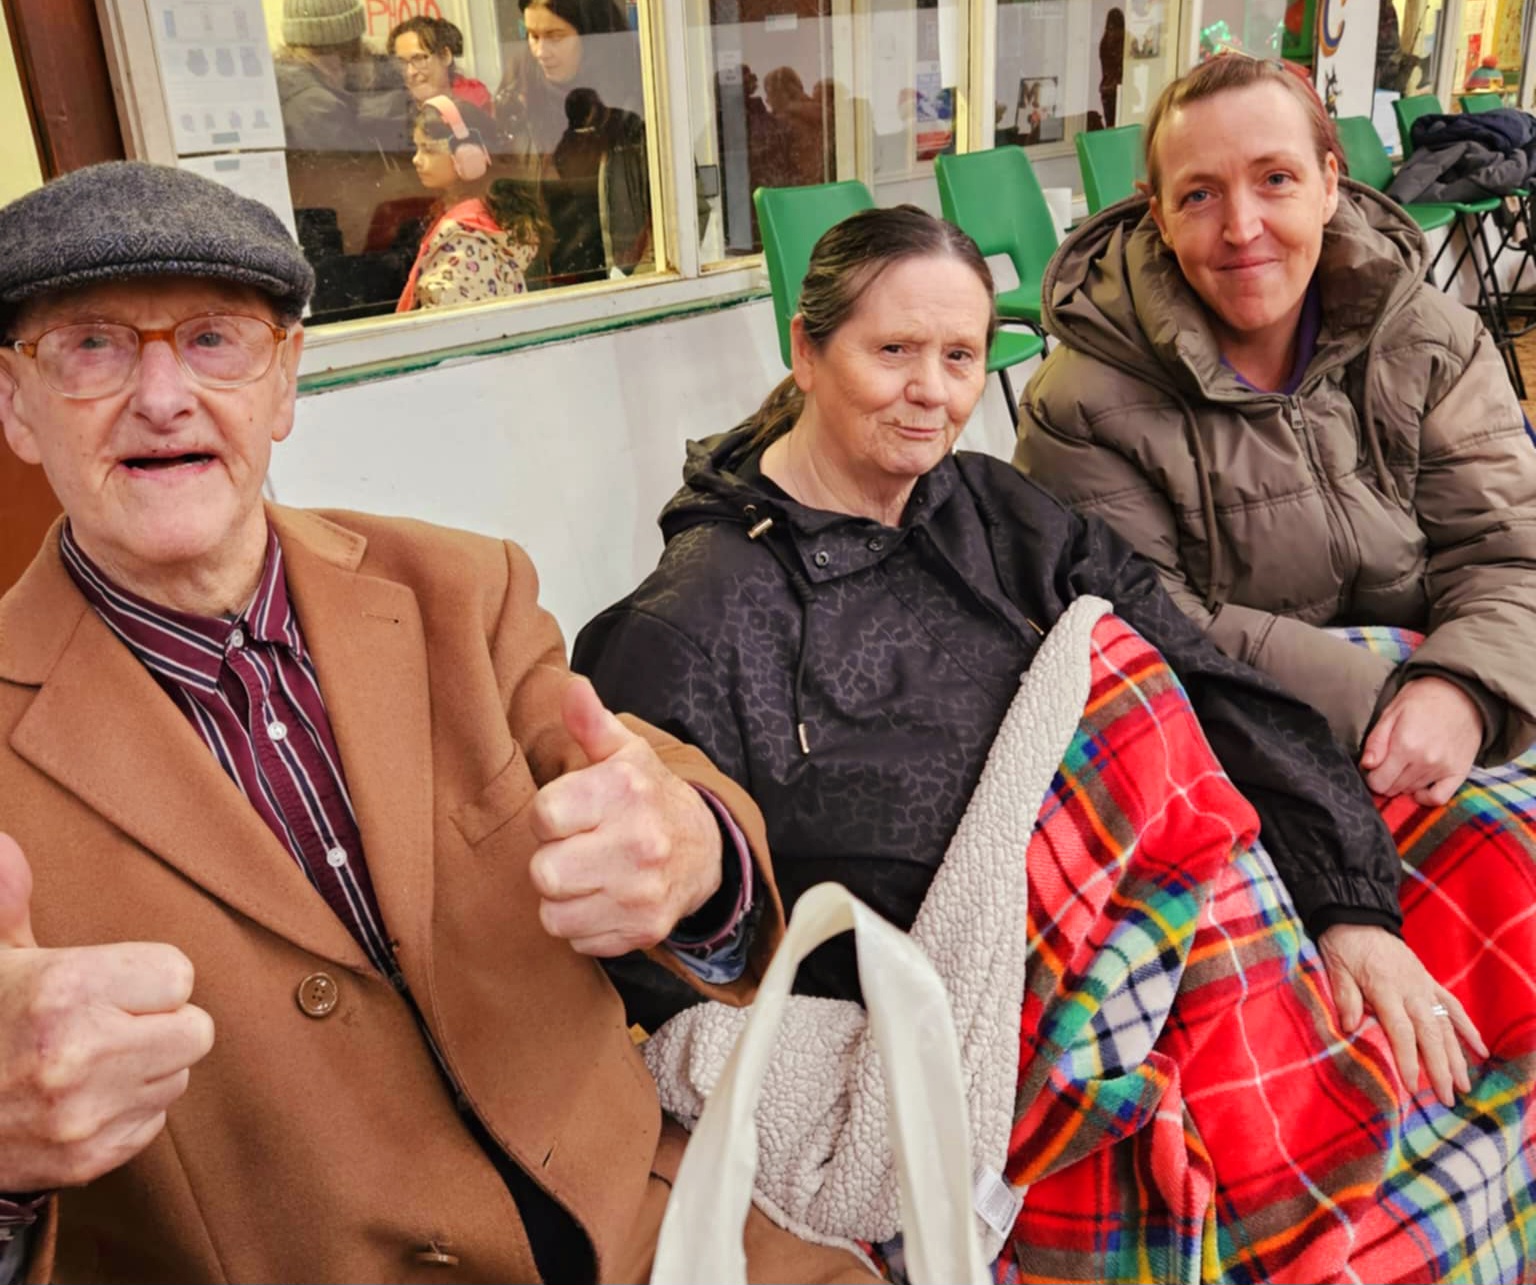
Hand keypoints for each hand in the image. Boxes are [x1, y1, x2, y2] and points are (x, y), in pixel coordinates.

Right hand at [0, 833, 214, 1190]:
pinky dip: (126, 1113)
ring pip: (176, 1078)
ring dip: (145, 1068)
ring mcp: (84, 1117)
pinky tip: (78, 1099)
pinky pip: (152, 1124)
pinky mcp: (87, 1162)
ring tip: (86, 1061)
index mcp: (65, 990)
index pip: (179, 975)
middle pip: (195, 1030)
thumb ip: (3, 901)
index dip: (146, 978)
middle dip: (159, 1023)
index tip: (107, 984)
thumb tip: (5, 846)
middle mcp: (82, 1055)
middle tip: (107, 1022)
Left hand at [530, 677, 722, 956]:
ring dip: (563, 898)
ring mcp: (642, 893)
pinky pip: (578, 940)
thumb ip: (591, 723)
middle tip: (575, 848)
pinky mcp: (644, 931)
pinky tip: (603, 899)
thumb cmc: (649, 798)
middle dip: (552, 861)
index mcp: (625, 793)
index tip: (566, 814)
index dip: (547, 817)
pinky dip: (584, 924)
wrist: (706, 850)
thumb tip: (571, 687)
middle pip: (544, 872)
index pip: (544, 815)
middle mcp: (638, 844)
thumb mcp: (625, 754)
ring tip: (586, 875)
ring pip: (554, 914)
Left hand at [1319, 923, 1486, 1106]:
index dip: (1408, 1060)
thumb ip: (1346, 998)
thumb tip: (1351, 1028)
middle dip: (1441, 1069)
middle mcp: (1411, 990)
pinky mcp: (1429, 981)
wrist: (1358, 916)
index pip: (1401, 1032)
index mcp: (1386, 989)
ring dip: (1457, 1056)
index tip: (1414, 1088)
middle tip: (1448, 1099)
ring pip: (1446, 1025)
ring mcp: (1424, 985)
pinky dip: (1467, 1028)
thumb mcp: (1336, 968)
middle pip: (1431, 1035)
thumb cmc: (1343, 945)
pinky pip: (1452, 1006)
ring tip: (1464, 1085)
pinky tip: (1480, 1050)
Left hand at [1360, 675, 1482, 805]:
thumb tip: (1367, 765)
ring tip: (1405, 764)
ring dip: (1403, 783)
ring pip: (1412, 791)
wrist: (1461, 693)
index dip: (1371, 776)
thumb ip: (1376, 741)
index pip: (1378, 781)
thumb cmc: (1422, 699)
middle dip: (1385, 779)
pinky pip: (1439, 797)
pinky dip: (1426, 796)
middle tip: (1388, 764)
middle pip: (1393, 789)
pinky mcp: (1459, 772)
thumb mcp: (1391, 712)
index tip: (1373, 767)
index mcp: (1405, 745)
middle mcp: (1425, 760)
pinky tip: (1419, 786)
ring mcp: (1444, 768)